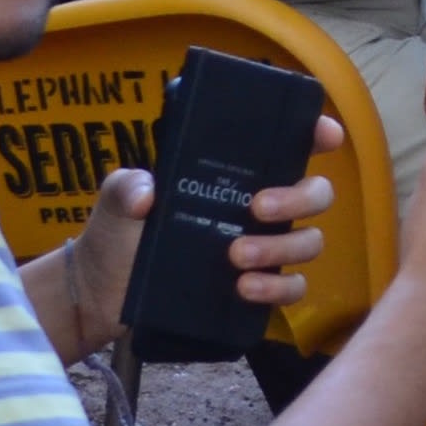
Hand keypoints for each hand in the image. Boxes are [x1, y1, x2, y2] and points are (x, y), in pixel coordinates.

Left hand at [57, 120, 341, 355]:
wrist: (101, 291)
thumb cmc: (117, 234)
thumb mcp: (116, 199)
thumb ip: (126, 186)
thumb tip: (147, 193)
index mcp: (236, 175)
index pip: (290, 146)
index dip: (318, 134)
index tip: (324, 135)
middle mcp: (259, 209)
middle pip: (316, 194)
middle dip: (298, 198)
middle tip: (256, 207)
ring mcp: (263, 249)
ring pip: (309, 242)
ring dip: (282, 247)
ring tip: (236, 256)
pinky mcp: (257, 290)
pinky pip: (293, 288)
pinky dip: (277, 289)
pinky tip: (245, 288)